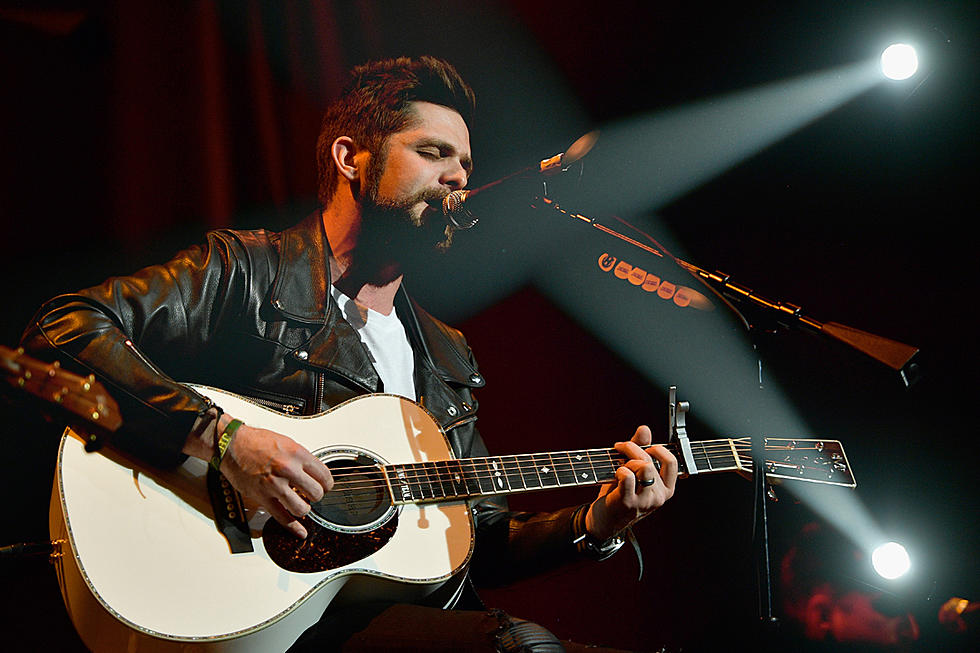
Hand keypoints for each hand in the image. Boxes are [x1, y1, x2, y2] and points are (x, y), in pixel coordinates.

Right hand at [219, 422, 333, 538]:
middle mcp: (288, 469)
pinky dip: (293, 527)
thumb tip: (313, 472)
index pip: (324, 475)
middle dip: (316, 495)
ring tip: (301, 504)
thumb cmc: (256, 441)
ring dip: (304, 508)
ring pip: (302, 508)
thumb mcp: (287, 442)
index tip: (325, 486)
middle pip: (316, 493)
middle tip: (312, 494)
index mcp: (297, 454)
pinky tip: (300, 531)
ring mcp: (275, 485)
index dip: (327, 483)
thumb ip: (301, 459)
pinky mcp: (262, 497)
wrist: (232, 445)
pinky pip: (282, 517)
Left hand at [585, 425, 677, 540]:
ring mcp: (645, 501)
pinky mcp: (628, 503)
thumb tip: (644, 429)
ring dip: (626, 461)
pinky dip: (619, 471)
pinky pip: (628, 476)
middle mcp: (659, 496)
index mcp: (665, 488)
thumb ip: (640, 450)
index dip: (657, 449)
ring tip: (619, 466)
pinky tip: (615, 475)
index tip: (643, 448)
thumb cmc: (619, 495)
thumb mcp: (633, 472)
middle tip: (620, 449)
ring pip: (643, 467)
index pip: (672, 462)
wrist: (603, 522)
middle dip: (633, 449)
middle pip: (651, 461)